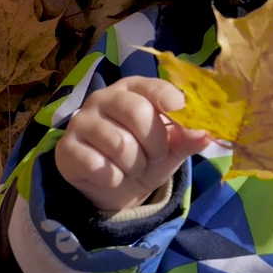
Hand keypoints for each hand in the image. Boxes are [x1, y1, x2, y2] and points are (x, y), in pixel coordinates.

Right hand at [55, 76, 212, 211]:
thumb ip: (188, 139)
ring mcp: (82, 121)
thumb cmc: (146, 155)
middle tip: (155, 156)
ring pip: (120, 144)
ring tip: (133, 167)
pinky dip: (113, 178)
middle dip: (155, 144)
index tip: (178, 113)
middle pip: (137, 112)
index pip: (153, 87)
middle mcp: (105, 98)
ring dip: (135, 165)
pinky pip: (98, 165)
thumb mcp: (171, 148)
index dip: (170, 101)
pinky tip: (111, 176)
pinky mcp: (66, 148)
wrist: (114, 186)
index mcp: (134, 89)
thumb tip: (207, 134)